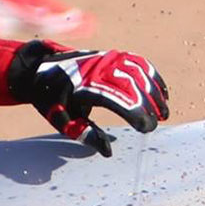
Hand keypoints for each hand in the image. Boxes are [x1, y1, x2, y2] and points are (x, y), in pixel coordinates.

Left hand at [7, 43, 169, 155]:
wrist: (40, 66)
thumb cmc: (51, 98)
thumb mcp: (60, 119)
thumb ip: (83, 133)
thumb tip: (108, 151)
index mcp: (82, 85)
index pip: (115, 98)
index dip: (135, 113)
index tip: (147, 128)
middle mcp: (96, 68)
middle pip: (131, 85)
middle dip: (148, 106)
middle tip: (156, 125)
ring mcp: (106, 58)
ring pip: (139, 73)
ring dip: (154, 92)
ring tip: (164, 112)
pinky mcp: (112, 54)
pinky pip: (138, 62)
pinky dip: (152, 76)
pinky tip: (162, 93)